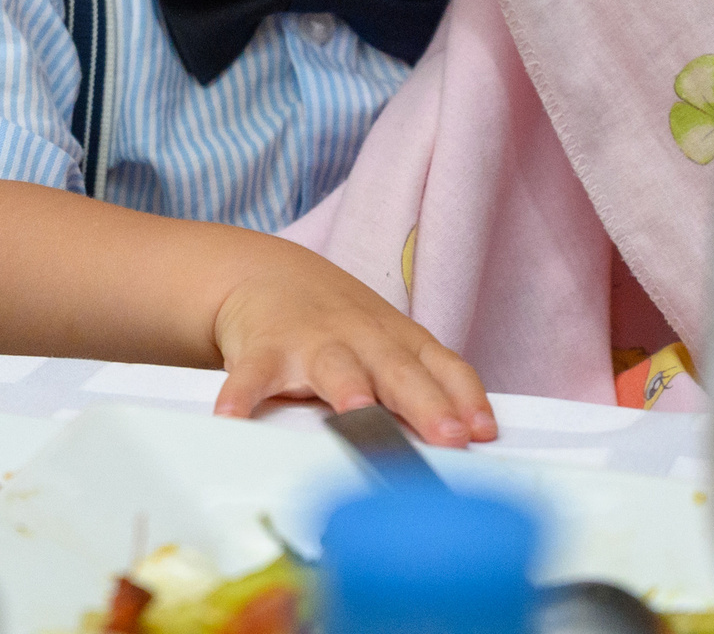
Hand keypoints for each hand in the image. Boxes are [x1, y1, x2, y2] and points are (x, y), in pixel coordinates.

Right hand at [210, 241, 496, 447]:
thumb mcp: (388, 344)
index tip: (481, 432)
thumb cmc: (340, 324)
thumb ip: (423, 384)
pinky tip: (232, 416)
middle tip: (448, 435)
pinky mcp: (263, 350)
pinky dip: (241, 395)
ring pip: (334, 366)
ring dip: (347, 387)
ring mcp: (312, 342)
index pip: (442, 367)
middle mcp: (361, 339)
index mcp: (398, 341)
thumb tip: (470, 438)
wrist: (266, 275)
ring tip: (356, 411)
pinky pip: (252, 375)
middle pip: (399, 371)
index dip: (464, 399)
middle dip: (426, 403)